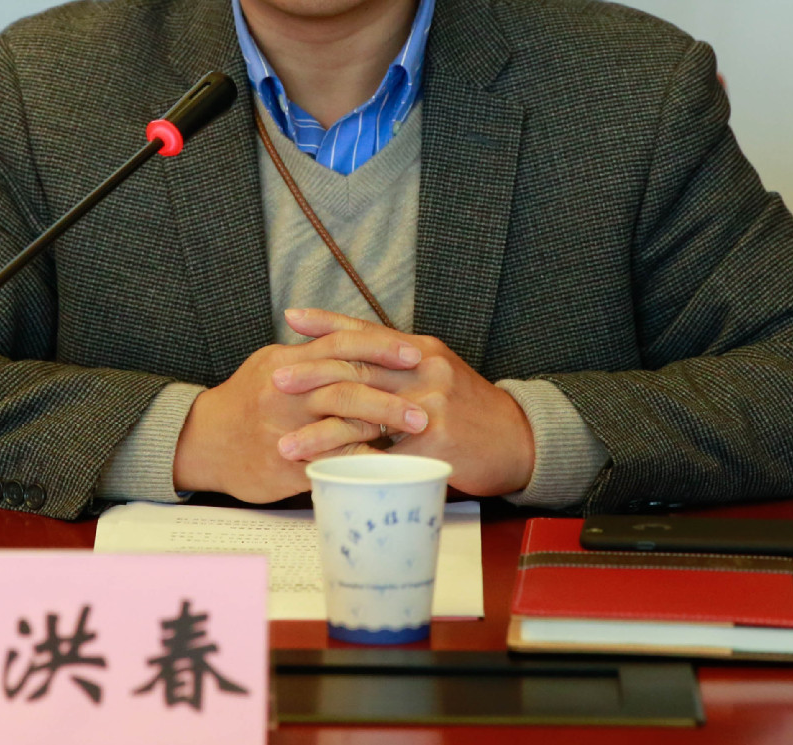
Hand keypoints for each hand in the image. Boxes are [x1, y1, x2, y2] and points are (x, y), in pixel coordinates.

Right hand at [172, 321, 431, 502]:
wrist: (203, 440)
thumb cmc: (246, 400)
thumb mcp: (272, 364)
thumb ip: (311, 352)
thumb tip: (356, 340)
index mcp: (285, 361)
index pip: (340, 343)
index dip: (381, 346)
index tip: (414, 353)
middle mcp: (284, 392)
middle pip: (346, 385)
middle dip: (390, 395)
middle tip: (425, 405)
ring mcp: (283, 429)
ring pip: (340, 425)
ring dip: (382, 428)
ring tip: (415, 432)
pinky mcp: (283, 464)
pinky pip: (330, 463)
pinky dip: (361, 462)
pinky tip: (387, 464)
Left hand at [277, 308, 535, 497]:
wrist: (518, 441)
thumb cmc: (469, 409)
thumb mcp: (437, 373)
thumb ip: (398, 364)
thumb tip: (352, 355)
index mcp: (422, 349)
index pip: (367, 330)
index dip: (327, 322)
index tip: (291, 317)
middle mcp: (425, 369)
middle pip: (359, 366)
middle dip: (311, 373)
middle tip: (274, 380)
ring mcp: (431, 406)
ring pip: (364, 415)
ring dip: (319, 433)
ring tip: (284, 445)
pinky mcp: (435, 445)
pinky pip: (382, 457)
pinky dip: (349, 467)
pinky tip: (322, 475)